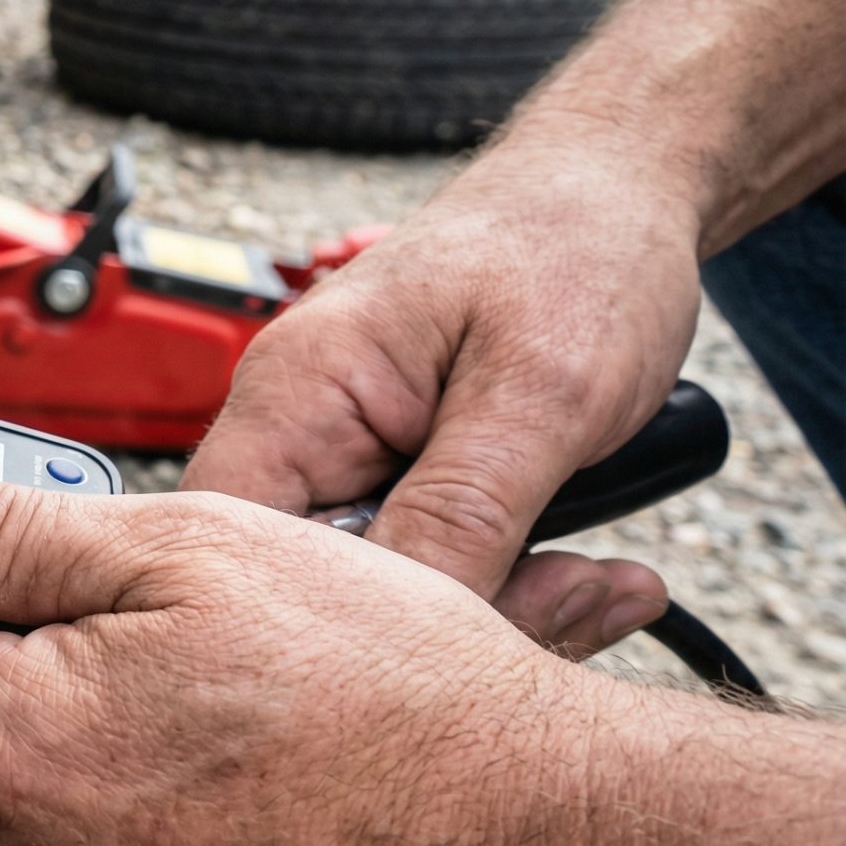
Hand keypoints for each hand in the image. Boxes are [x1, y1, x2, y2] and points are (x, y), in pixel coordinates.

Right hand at [183, 134, 699, 653]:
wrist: (615, 191)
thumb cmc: (575, 246)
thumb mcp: (540, 388)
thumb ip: (463, 508)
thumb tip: (401, 624)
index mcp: (296, 391)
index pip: (230, 544)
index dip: (303, 621)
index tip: (428, 653)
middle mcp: (301, 428)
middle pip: (309, 584)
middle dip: (437, 622)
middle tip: (562, 610)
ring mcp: (349, 456)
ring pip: (380, 589)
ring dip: (490, 610)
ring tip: (594, 587)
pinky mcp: (401, 477)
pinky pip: (426, 565)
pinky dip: (505, 585)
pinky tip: (583, 576)